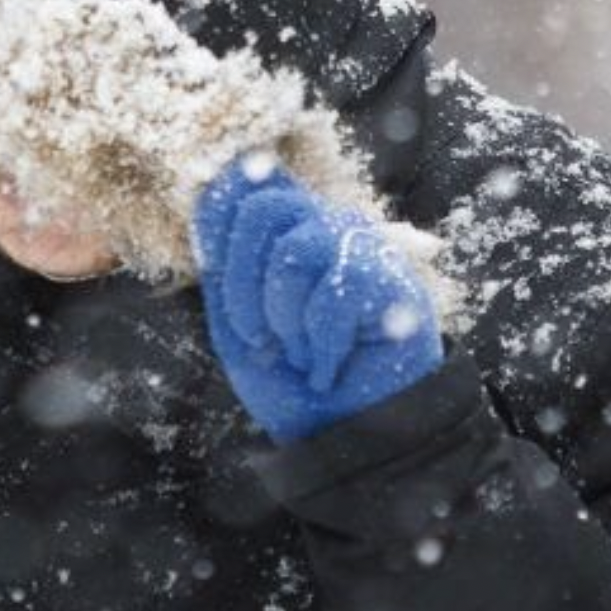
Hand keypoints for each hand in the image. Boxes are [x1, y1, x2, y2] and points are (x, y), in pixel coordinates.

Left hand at [192, 157, 443, 441]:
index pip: (244, 182)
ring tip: (301, 355)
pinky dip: (319, 350)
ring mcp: (361, 248)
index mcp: (284, 229)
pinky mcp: (391, 280)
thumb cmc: (289, 379)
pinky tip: (329, 368)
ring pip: (294, 252)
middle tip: (260, 338)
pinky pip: (332, 298)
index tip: (222, 285)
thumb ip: (225, 254)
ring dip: (283, 323)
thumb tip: (225, 173)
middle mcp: (324, 225)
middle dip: (243, 287)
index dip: (219, 227)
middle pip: (263, 207)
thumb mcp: (234, 319)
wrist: (340, 436)